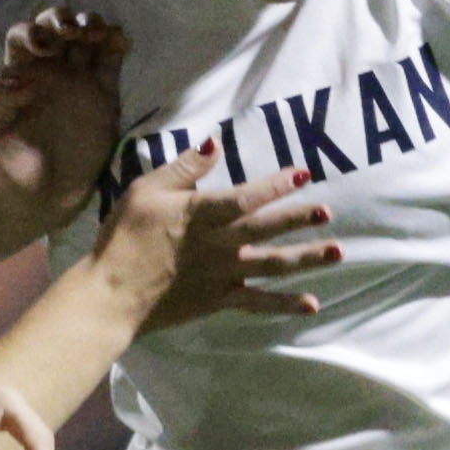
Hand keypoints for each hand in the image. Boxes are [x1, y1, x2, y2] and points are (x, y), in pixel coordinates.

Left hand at [0, 10, 128, 242]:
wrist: (42, 196)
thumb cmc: (8, 163)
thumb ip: (1, 101)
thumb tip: (22, 79)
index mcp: (19, 71)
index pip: (24, 35)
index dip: (33, 31)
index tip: (42, 45)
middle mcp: (48, 68)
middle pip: (56, 26)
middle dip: (63, 18)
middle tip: (72, 31)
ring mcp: (77, 79)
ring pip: (86, 36)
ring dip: (91, 23)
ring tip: (96, 31)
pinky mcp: (103, 93)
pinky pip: (111, 60)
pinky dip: (116, 43)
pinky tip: (118, 40)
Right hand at [89, 143, 343, 334]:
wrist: (110, 294)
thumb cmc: (124, 238)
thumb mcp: (145, 191)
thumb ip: (184, 170)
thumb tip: (216, 145)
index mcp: (200, 215)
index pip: (245, 197)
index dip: (276, 185)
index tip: (303, 172)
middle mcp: (218, 245)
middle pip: (267, 229)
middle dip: (300, 219)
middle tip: (329, 211)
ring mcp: (222, 275)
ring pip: (272, 266)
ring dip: (307, 258)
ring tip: (338, 252)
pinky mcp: (219, 300)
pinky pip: (258, 302)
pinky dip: (286, 304)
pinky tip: (313, 304)